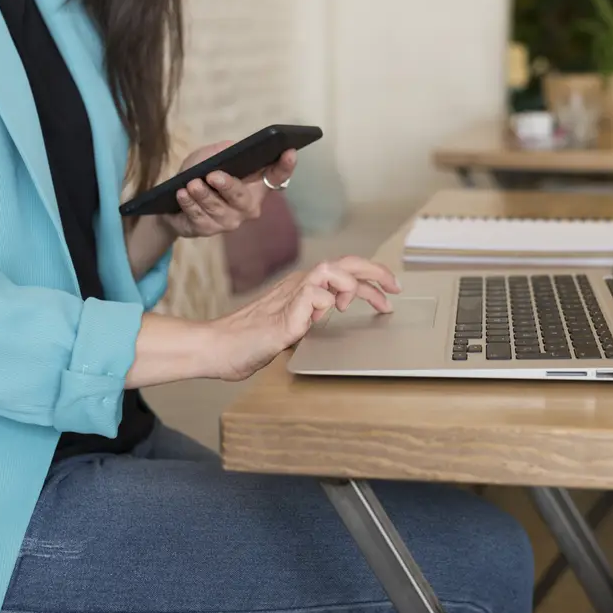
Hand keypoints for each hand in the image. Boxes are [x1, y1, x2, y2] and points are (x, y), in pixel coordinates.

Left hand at [162, 141, 297, 238]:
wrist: (175, 200)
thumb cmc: (200, 175)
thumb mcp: (209, 157)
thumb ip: (221, 151)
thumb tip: (231, 149)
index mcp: (255, 185)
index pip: (277, 176)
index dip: (286, 166)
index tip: (290, 151)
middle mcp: (248, 206)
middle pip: (242, 198)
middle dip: (228, 186)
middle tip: (213, 175)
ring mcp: (229, 221)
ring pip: (217, 208)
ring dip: (202, 195)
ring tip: (191, 184)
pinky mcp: (209, 230)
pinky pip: (200, 218)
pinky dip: (189, 205)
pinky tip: (182, 194)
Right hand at [205, 257, 400, 380]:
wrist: (218, 349)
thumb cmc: (249, 341)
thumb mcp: (292, 328)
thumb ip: (309, 319)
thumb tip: (328, 318)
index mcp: (302, 288)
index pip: (343, 271)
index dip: (370, 277)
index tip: (390, 291)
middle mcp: (298, 286)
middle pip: (344, 263)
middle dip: (374, 272)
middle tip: (395, 287)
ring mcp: (290, 297)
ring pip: (329, 270)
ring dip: (348, 285)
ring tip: (347, 306)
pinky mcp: (284, 315)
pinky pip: (313, 296)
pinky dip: (324, 303)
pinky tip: (319, 317)